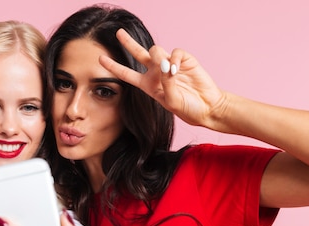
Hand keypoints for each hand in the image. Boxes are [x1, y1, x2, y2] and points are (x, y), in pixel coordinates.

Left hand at [99, 28, 226, 128]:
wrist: (208, 107)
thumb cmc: (188, 109)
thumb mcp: (172, 102)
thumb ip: (166, 85)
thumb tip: (166, 67)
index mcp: (148, 85)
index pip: (127, 74)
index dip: (114, 67)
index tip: (100, 59)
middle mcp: (156, 72)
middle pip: (138, 54)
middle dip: (128, 42)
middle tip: (118, 32)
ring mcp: (170, 64)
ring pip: (156, 51)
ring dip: (159, 59)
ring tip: (169, 72)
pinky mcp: (184, 59)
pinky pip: (175, 52)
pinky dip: (175, 59)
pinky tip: (177, 69)